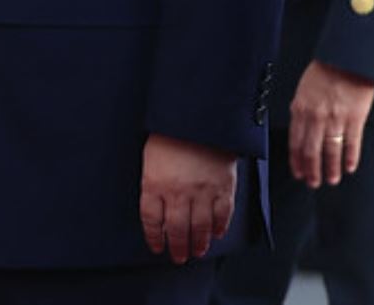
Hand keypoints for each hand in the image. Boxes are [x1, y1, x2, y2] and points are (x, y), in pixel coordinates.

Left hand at [140, 134, 235, 263]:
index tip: (156, 246)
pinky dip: (220, 227)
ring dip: (199, 243)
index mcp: (154, 183)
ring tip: (197, 252)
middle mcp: (178, 192)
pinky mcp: (223, 187)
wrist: (199, 116)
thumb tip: (154, 207)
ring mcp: (202, 192)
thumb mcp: (149, 156)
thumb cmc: (170, 133)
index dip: (153, 236)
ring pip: (200, 227)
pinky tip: (216, 234)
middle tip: (178, 257)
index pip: (151, 220)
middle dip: (177, 247)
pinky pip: (222, 215)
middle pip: (177, 229)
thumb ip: (152, 183)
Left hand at [288, 60, 373, 187]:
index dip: (296, 160)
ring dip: (330, 168)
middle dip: (311, 170)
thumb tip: (300, 130)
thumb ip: (302, 110)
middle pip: (310, 150)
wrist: (347, 58)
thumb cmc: (325, 72)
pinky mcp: (354, 119)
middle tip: (313, 182)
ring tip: (331, 179)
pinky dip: (349, 158)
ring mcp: (335, 119)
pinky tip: (349, 167)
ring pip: (330, 151)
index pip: (295, 141)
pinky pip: (351, 144)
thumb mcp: (304, 89)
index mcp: (300, 108)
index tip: (298, 172)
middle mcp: (315, 116)